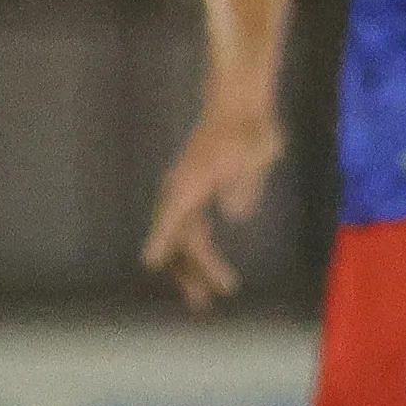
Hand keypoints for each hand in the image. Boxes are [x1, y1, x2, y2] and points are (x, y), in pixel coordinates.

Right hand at [140, 107, 284, 305]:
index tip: (150, 262)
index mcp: (191, 184)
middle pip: (180, 238)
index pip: (173, 219)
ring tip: (202, 293)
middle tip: (202, 300)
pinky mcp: (198, 188)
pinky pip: (190, 224)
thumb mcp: (256, 157)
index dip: (161, 241)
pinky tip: (204, 259)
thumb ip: (245, 187)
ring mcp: (188, 189)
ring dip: (192, 263)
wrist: (240, 105)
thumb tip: (234, 214)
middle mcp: (182, 189)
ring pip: (184, 234)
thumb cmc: (247, 131)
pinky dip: (196, 244)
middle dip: (190, 270)